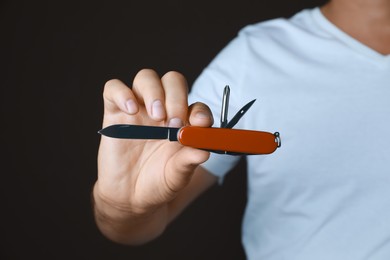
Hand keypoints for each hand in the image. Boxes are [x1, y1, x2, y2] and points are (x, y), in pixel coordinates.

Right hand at [95, 69, 212, 216]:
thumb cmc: (158, 182)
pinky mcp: (115, 112)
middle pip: (172, 81)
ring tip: (155, 116)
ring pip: (146, 77)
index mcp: (184, 123)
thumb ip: (188, 161)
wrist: (129, 197)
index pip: (196, 105)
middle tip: (174, 122)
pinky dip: (122, 93)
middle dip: (176, 97)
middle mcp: (164, 111)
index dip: (200, 111)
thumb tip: (204, 150)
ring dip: (154, 91)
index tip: (199, 124)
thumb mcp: (177, 176)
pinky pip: (114, 88)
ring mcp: (139, 109)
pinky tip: (131, 110)